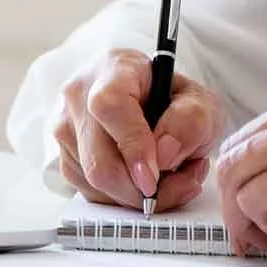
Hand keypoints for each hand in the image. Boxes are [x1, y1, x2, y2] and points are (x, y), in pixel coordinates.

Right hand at [52, 48, 228, 211]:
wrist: (157, 105)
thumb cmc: (175, 101)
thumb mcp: (202, 103)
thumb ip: (191, 121)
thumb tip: (163, 154)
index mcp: (115, 68)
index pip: (110, 106)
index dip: (132, 145)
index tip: (154, 175)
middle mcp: (80, 95)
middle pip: (98, 159)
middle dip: (140, 188)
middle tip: (178, 187)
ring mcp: (66, 127)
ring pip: (93, 182)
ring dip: (137, 195)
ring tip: (170, 178)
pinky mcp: (64, 156)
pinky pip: (90, 193)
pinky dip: (123, 198)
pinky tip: (145, 181)